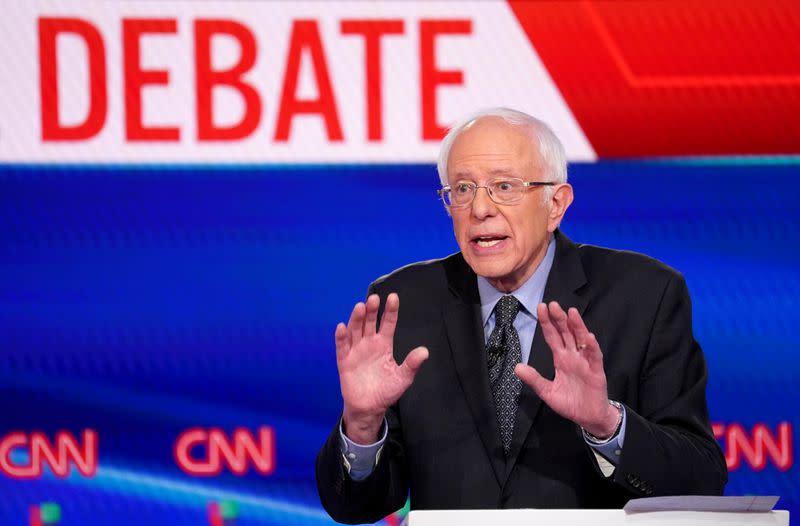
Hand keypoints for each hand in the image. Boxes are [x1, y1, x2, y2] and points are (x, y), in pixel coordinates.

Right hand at [336, 293, 428, 443]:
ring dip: (356, 319)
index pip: (387, 323)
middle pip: (369, 322)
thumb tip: (425, 351)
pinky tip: (342, 327)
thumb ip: (411, 364)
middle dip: (371, 310)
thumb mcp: (403, 378)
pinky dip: (341, 337)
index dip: (390, 311)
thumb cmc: (386, 391)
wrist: (369, 408)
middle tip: (374, 299)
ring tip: (360, 307)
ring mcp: (356, 351)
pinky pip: (342, 347)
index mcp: (384, 344)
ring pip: (355, 330)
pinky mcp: (344, 361)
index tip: (393, 298)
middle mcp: (369, 343)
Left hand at [514, 301, 618, 438]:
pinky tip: (588, 336)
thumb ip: (534, 379)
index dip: (547, 323)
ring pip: (581, 340)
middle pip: (566, 333)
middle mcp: (573, 356)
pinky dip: (592, 347)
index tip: (541, 307)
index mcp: (561, 358)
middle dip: (559, 319)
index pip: (552, 336)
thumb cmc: (570, 402)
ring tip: (571, 313)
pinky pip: (595, 357)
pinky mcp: (596, 372)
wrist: (588, 418)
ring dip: (577, 326)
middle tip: (553, 304)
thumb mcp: (547, 392)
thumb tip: (517, 367)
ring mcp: (585, 362)